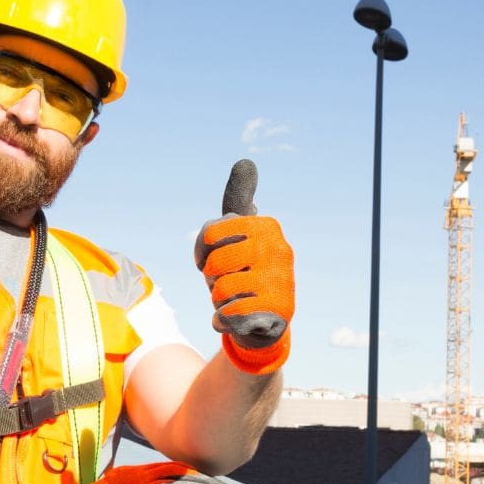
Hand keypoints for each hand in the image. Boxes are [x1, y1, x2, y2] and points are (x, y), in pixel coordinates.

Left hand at [194, 159, 294, 374]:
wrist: (263, 322)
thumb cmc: (243, 272)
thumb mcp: (236, 234)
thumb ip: (237, 200)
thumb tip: (246, 161)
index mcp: (266, 226)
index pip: (210, 234)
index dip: (202, 252)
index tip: (211, 258)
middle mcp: (280, 249)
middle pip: (215, 264)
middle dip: (213, 279)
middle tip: (228, 282)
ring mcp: (282, 280)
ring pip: (221, 290)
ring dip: (219, 301)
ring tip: (236, 300)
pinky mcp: (279, 311)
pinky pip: (230, 314)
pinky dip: (224, 321)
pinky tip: (237, 319)